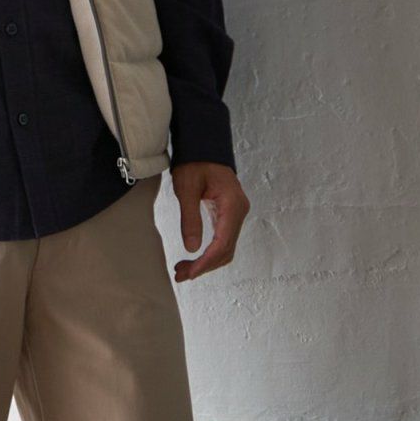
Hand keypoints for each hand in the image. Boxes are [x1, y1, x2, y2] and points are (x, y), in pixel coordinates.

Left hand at [170, 160, 248, 281]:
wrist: (203, 145)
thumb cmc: (195, 161)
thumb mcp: (186, 188)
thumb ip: (190, 218)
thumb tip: (192, 248)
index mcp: (232, 205)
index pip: (222, 243)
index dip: (205, 262)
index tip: (189, 273)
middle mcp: (239, 212)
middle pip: (226, 250)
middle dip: (204, 266)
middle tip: (180, 275)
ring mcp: (236, 214)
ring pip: (225, 247)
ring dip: (206, 262)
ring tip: (183, 269)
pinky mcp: (228, 215)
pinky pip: (223, 239)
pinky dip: (209, 252)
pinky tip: (193, 258)